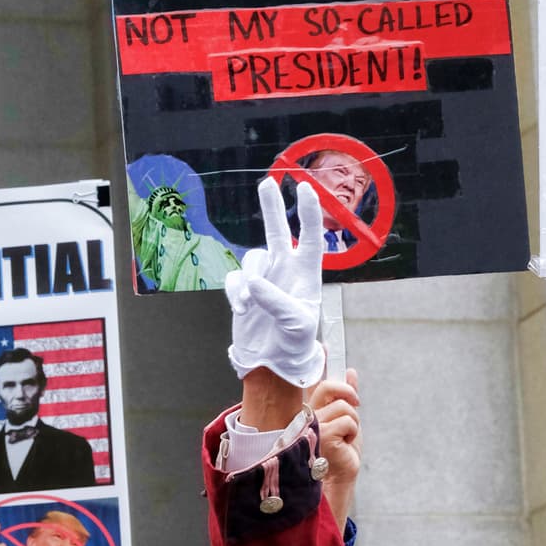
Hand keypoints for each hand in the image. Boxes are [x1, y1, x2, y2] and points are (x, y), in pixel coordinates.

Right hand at [226, 177, 325, 388]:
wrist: (273, 363)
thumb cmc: (295, 345)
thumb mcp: (294, 324)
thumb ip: (276, 301)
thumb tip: (254, 282)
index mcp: (306, 275)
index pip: (311, 237)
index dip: (309, 213)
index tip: (305, 188)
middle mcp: (286, 271)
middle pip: (279, 231)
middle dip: (273, 207)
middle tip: (270, 181)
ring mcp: (265, 280)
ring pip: (251, 259)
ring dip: (248, 280)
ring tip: (249, 308)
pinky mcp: (245, 291)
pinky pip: (234, 280)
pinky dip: (235, 293)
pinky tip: (243, 311)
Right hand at [308, 366, 360, 528]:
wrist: (338, 480)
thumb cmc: (338, 454)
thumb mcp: (345, 420)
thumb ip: (345, 396)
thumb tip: (351, 372)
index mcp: (307, 409)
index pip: (311, 379)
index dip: (319, 361)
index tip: (327, 345)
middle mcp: (304, 414)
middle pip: (328, 386)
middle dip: (347, 391)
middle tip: (356, 402)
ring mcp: (310, 424)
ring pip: (344, 405)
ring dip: (353, 422)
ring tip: (345, 438)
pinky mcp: (321, 433)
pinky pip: (349, 420)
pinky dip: (353, 433)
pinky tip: (343, 446)